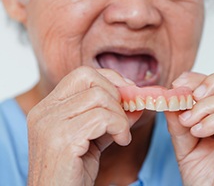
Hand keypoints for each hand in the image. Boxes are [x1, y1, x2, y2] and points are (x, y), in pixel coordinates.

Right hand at [27, 66, 140, 185]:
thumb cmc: (73, 171)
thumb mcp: (94, 138)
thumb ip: (111, 117)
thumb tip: (135, 100)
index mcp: (49, 107)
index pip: (82, 74)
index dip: (110, 78)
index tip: (128, 92)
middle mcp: (45, 111)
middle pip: (89, 77)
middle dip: (116, 93)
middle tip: (124, 115)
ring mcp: (50, 124)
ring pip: (100, 97)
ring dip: (120, 116)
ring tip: (122, 134)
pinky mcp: (62, 139)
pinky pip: (102, 118)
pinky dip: (119, 127)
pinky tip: (121, 142)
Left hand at [165, 71, 213, 184]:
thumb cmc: (202, 175)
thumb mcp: (183, 143)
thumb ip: (177, 120)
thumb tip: (170, 96)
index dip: (199, 78)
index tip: (177, 84)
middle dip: (211, 82)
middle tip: (190, 95)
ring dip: (205, 107)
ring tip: (188, 122)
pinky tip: (199, 131)